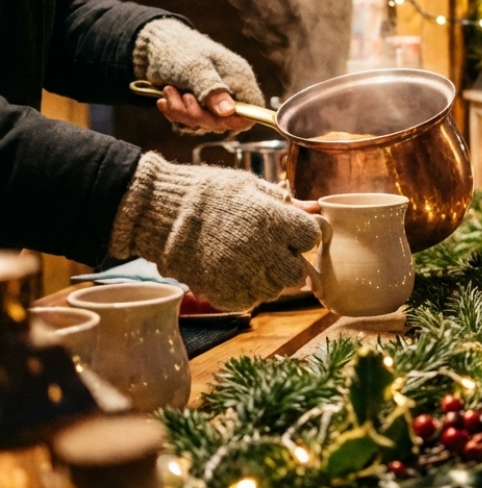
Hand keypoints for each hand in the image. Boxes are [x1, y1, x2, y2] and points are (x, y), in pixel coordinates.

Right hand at [109, 153, 321, 310]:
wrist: (159, 213)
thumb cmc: (206, 193)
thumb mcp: (248, 187)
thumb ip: (285, 203)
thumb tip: (315, 209)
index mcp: (272, 221)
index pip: (311, 237)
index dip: (303, 234)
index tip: (291, 231)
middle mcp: (263, 251)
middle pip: (297, 271)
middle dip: (289, 262)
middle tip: (272, 251)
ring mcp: (243, 275)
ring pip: (275, 289)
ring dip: (269, 278)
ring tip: (249, 261)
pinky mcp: (223, 293)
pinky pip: (250, 301)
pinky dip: (247, 291)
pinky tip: (235, 273)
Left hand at [134, 19, 264, 133]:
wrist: (157, 44)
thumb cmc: (180, 50)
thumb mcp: (195, 68)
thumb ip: (212, 90)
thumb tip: (229, 111)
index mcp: (240, 79)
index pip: (253, 109)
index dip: (239, 119)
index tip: (216, 117)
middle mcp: (231, 92)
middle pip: (226, 121)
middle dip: (199, 115)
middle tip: (182, 97)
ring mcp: (214, 101)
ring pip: (206, 123)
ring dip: (183, 112)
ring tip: (168, 92)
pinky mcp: (198, 106)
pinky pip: (191, 122)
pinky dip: (176, 113)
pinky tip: (165, 100)